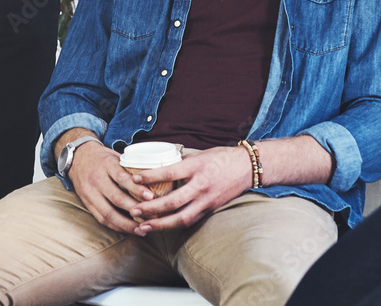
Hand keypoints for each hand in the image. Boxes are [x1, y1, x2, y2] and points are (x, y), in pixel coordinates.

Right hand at [67, 141, 155, 233]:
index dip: (137, 189)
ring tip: (142, 229)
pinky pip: (102, 218)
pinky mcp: (87, 203)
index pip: (122, 178)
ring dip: (127, 224)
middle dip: (135, 210)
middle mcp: (97, 179)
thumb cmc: (102, 157)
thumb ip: (130, 167)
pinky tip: (128, 229)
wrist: (78, 157)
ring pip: (109, 213)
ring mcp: (90, 193)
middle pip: (117, 198)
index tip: (151, 197)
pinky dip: (116, 226)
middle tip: (152, 216)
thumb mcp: (115, 156)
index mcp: (106, 164)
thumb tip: (153, 177)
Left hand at [128, 145, 251, 233]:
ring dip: (160, 224)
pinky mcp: (211, 209)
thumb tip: (161, 163)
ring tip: (143, 226)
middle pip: (173, 201)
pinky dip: (175, 226)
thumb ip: (181, 160)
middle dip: (151, 208)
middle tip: (134, 210)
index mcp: (197, 166)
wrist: (247, 167)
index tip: (134, 178)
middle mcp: (201, 185)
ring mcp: (207, 200)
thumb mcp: (199, 154)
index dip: (151, 176)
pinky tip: (162, 227)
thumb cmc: (221, 157)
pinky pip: (190, 221)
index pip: (170, 173)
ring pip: (181, 218)